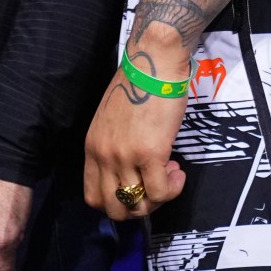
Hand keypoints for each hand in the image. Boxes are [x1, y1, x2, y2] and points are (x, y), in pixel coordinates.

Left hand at [83, 30, 189, 222]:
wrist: (153, 62)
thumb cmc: (138, 85)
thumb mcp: (112, 121)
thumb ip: (114, 146)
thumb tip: (130, 172)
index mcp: (92, 147)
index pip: (93, 197)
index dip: (117, 202)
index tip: (137, 187)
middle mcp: (104, 155)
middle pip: (113, 209)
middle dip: (138, 208)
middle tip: (156, 187)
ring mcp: (125, 156)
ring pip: (138, 205)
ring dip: (159, 198)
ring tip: (171, 174)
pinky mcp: (150, 152)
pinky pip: (161, 192)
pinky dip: (173, 189)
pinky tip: (179, 170)